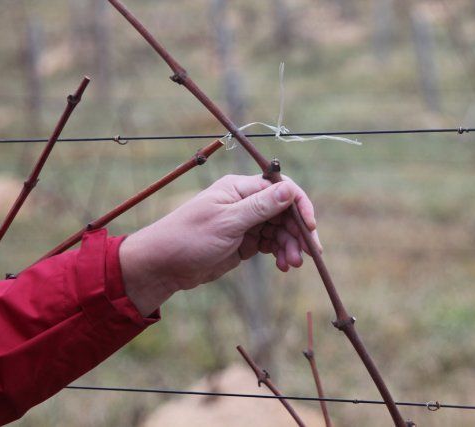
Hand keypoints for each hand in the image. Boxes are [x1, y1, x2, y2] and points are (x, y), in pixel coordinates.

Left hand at [119, 174, 320, 315]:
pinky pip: (271, 243)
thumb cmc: (188, 238)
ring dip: (291, 245)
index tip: (310, 227)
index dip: (300, 206)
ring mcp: (246, 222)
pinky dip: (280, 253)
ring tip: (291, 264)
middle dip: (298, 232)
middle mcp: (246, 202)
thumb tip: (289, 190)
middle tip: (308, 255)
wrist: (164, 266)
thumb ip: (260, 207)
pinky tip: (283, 265)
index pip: (282, 189)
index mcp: (240, 188)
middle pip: (285, 211)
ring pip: (280, 229)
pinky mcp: (245, 242)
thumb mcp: (227, 222)